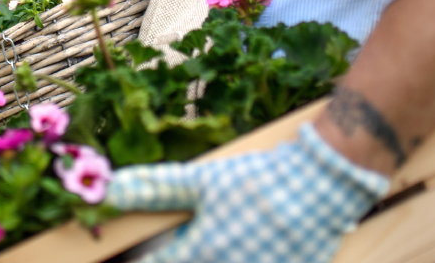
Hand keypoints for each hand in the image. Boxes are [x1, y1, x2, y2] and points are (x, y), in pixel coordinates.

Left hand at [106, 123, 388, 262]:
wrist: (322, 185)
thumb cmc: (259, 180)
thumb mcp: (203, 179)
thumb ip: (156, 187)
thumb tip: (112, 188)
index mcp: (201, 251)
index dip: (139, 259)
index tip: (131, 254)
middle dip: (174, 255)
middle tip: (179, 241)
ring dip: (206, 257)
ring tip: (207, 244)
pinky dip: (240, 260)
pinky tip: (240, 248)